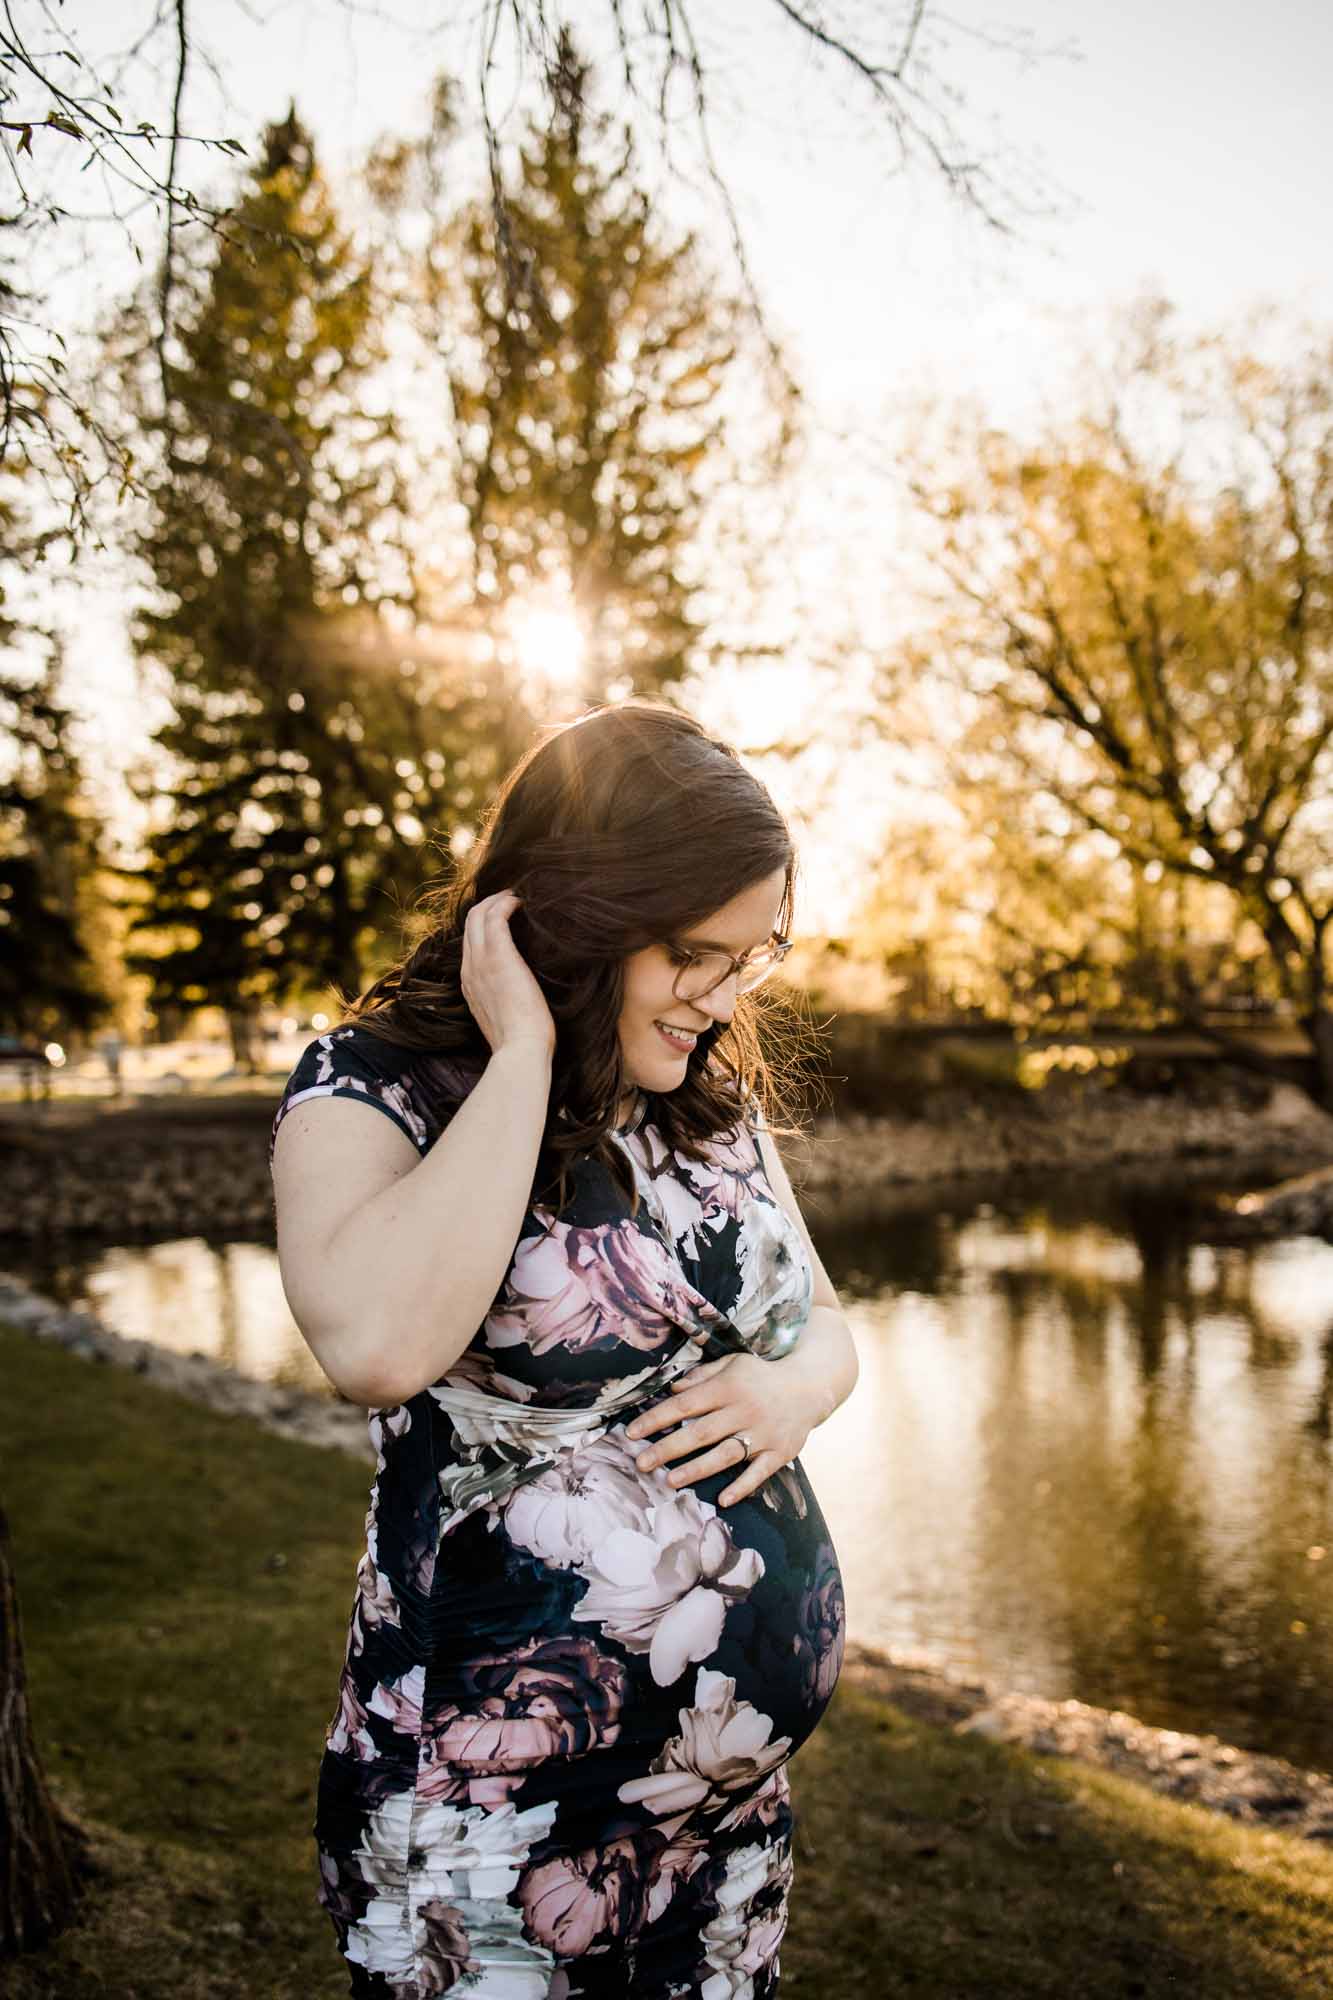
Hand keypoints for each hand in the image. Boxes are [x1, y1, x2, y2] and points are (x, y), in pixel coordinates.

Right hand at [460, 889, 556, 1060]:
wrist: (520, 1050)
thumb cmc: (523, 1041)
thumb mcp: (506, 1017)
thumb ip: (507, 1000)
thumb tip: (524, 992)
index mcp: (470, 984)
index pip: (470, 943)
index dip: (484, 924)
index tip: (505, 916)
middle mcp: (469, 969)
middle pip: (470, 923)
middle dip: (489, 905)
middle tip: (513, 898)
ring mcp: (480, 961)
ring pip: (478, 914)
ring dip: (498, 899)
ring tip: (518, 895)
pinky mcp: (498, 956)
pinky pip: (495, 916)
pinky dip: (507, 903)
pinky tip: (523, 902)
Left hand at [623, 1353, 820, 1506]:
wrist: (809, 1387)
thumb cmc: (761, 1376)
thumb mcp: (733, 1365)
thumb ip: (702, 1376)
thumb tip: (672, 1391)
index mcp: (729, 1387)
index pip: (685, 1404)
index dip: (657, 1419)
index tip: (631, 1433)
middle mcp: (744, 1410)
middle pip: (700, 1433)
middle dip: (667, 1449)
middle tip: (641, 1464)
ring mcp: (763, 1433)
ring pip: (726, 1455)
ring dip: (697, 1469)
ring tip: (670, 1481)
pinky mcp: (780, 1452)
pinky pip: (760, 1472)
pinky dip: (742, 1487)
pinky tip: (723, 1500)